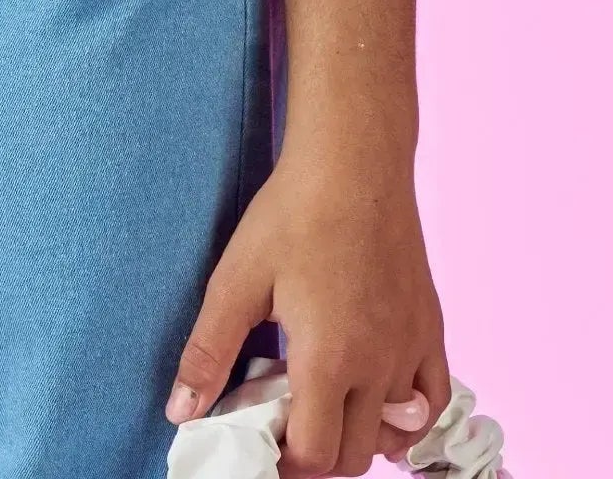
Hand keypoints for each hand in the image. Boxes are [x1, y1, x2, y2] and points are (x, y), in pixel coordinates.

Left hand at [163, 145, 449, 473]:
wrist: (354, 162)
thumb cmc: (293, 215)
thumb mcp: (237, 279)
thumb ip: (209, 351)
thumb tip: (179, 413)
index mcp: (328, 361)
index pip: (315, 457)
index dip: (285, 466)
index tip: (264, 449)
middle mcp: (379, 367)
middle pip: (353, 455)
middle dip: (317, 456)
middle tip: (286, 427)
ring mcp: (411, 349)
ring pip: (395, 433)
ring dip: (359, 438)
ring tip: (325, 409)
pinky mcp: (431, 327)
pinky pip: (433, 400)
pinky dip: (409, 418)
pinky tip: (378, 401)